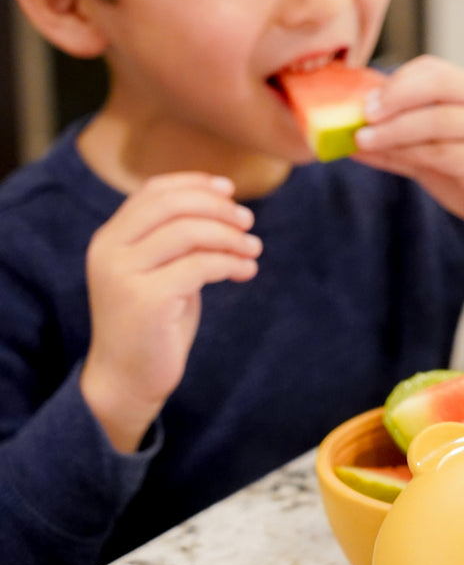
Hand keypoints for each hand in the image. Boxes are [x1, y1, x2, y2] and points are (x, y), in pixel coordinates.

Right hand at [80, 172, 261, 451]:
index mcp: (110, 238)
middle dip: (217, 207)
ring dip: (229, 236)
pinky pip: (199, 266)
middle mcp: (110, 250)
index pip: (153, 191)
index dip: (194, 183)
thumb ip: (178, 239)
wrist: (126, 380)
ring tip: (253, 249)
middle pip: (171, 204)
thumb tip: (225, 205)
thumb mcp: (160, 271)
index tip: (229, 190)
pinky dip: (228, 263)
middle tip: (247, 221)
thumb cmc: (151, 323)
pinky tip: (244, 272)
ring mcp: (124, 274)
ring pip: (188, 232)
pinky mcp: (146, 300)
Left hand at [354, 56, 463, 276]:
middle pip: (437, 83)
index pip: (435, 69)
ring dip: (392, 130)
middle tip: (361, 114)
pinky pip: (443, 152)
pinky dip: (408, 152)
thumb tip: (348, 136)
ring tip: (361, 140)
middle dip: (393, 97)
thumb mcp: (439, 156)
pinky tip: (384, 156)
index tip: (363, 100)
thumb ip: (401, 143)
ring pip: (436, 120)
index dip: (396, 82)